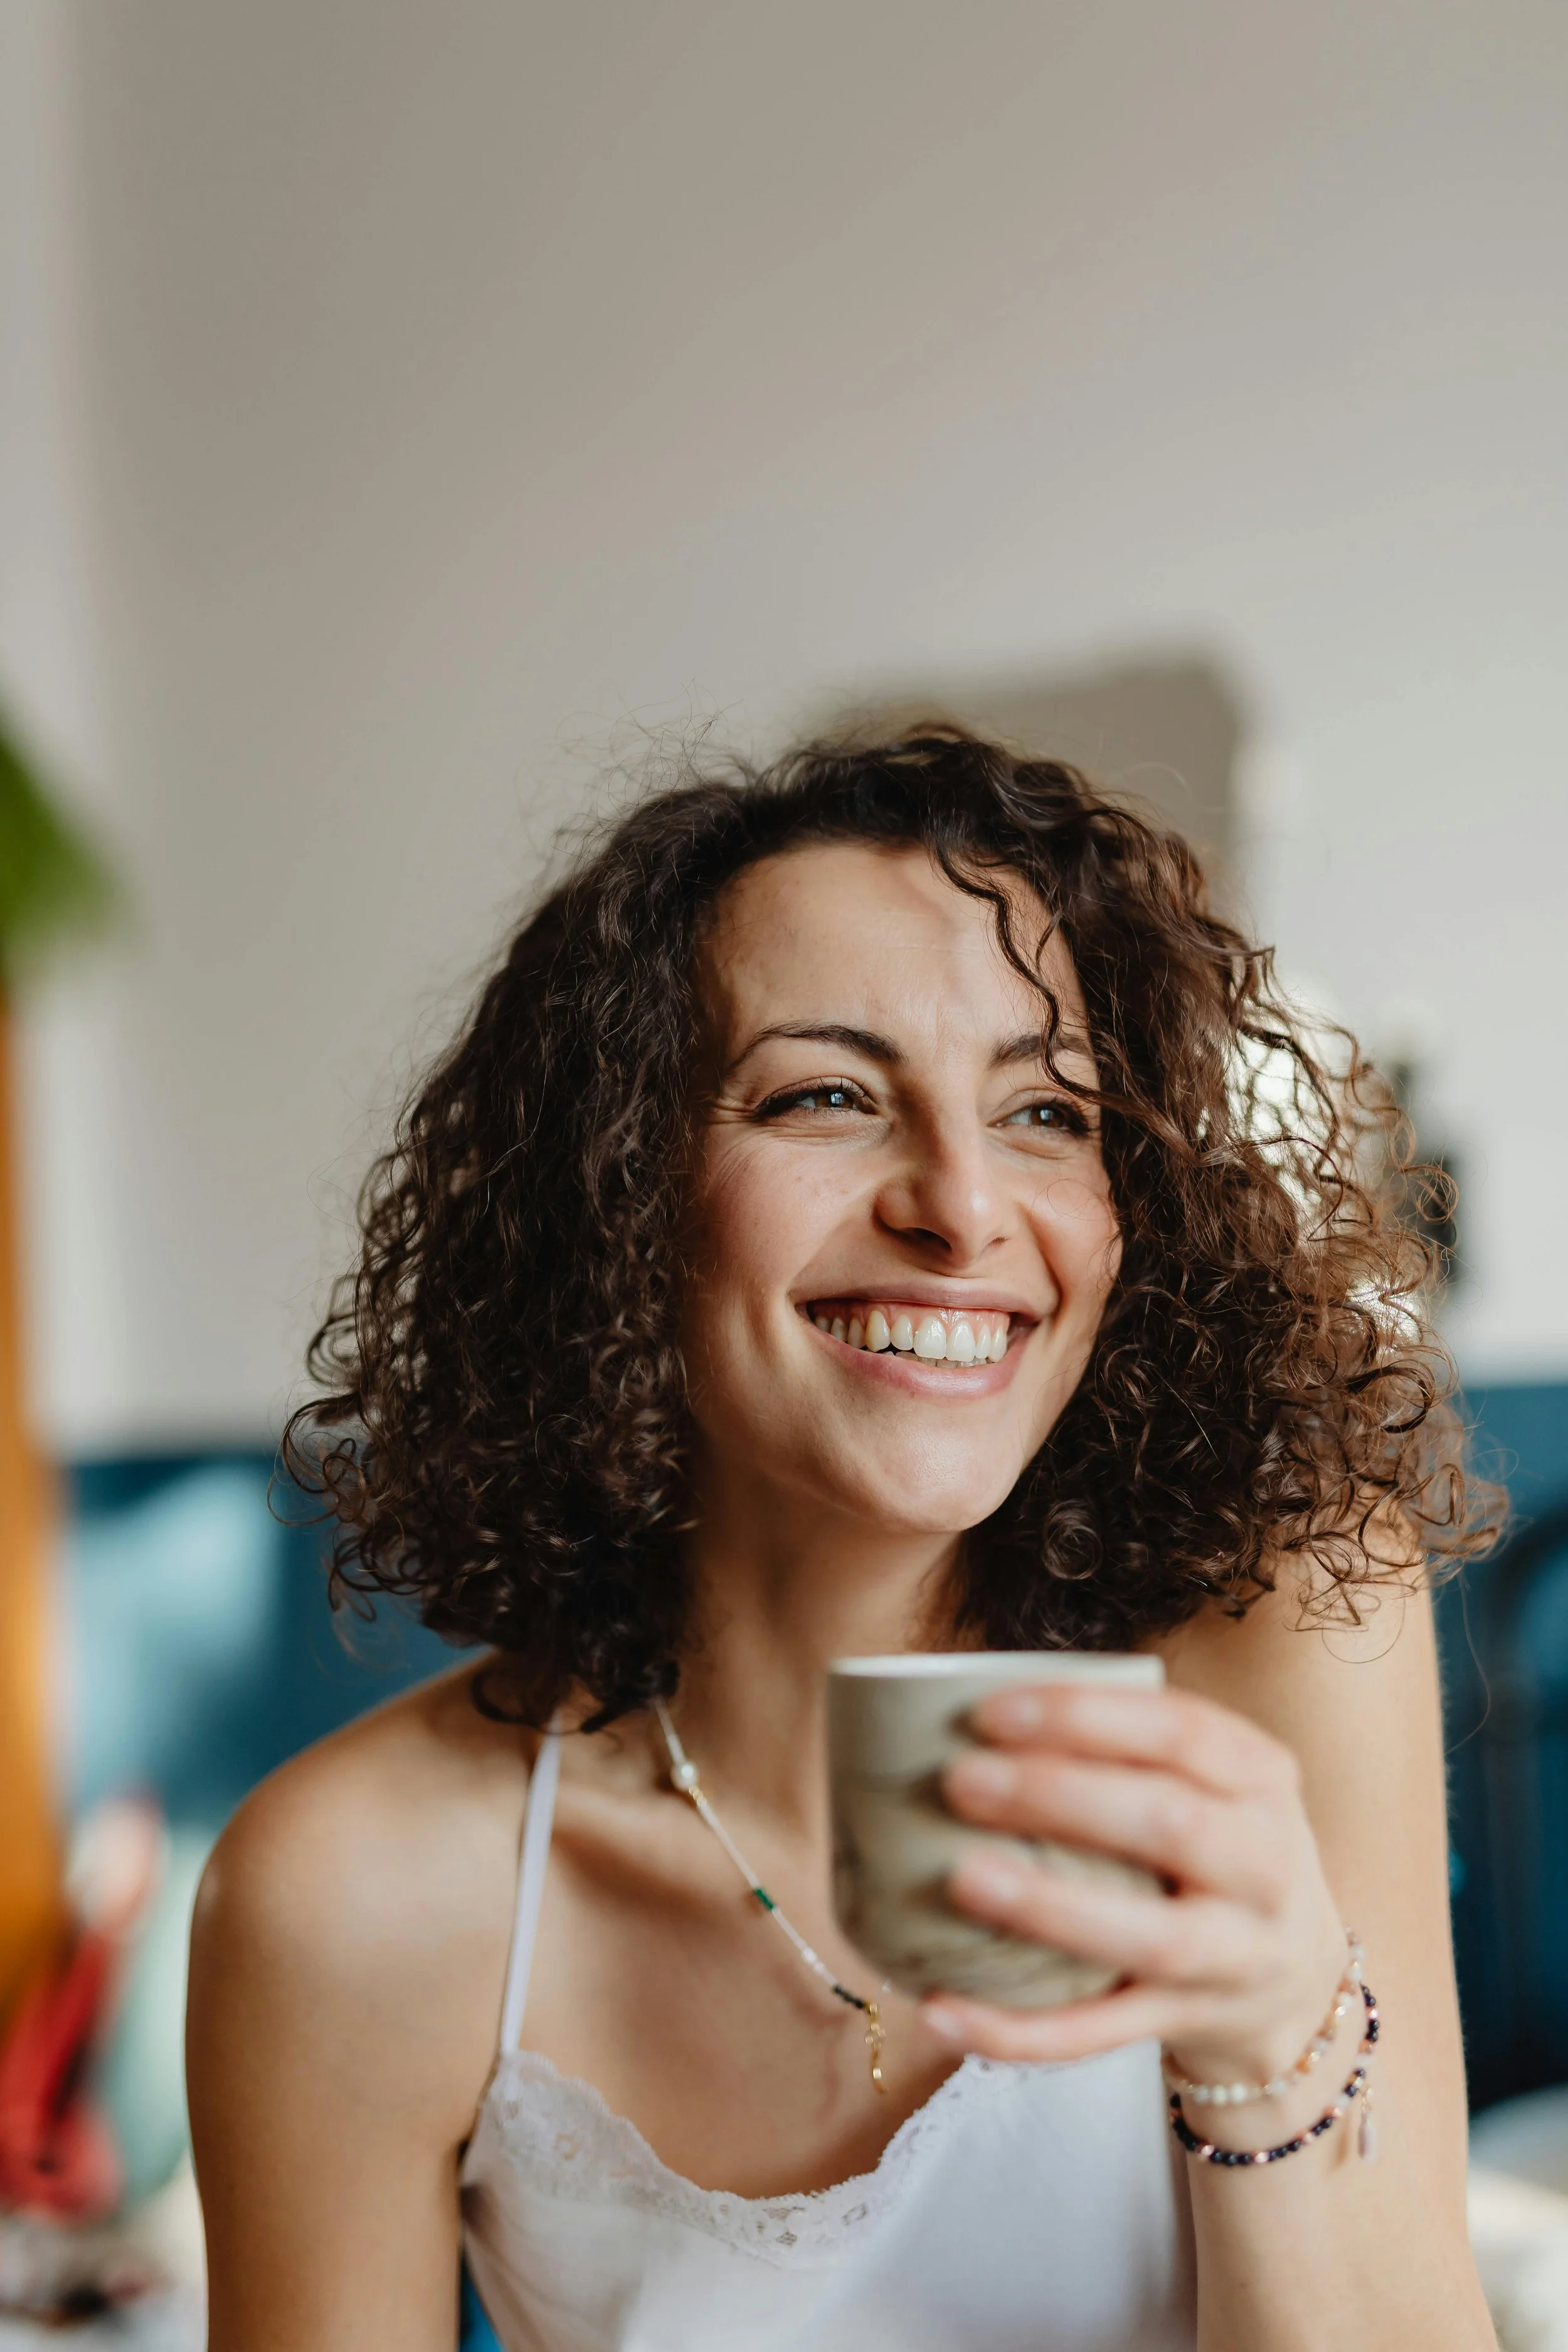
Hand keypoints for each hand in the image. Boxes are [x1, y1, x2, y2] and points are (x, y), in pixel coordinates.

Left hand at [922, 1681, 1348, 2086]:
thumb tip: (969, 1706)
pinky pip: (1100, 2034)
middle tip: (961, 1781)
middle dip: (1061, 1796)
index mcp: (1261, 1778)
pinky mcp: (1187, 2023)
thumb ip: (1123, 1743)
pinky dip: (1019, 2031)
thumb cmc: (1215, 1846)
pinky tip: (941, 2010)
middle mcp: (1263, 1865)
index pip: (1182, 1732)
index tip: (991, 1712)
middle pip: (1171, 1824)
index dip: (1086, 1718)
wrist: (1297, 1981)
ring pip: (1150, 1937)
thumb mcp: (1212, 1780)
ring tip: (961, 1878)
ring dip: (1051, 1908)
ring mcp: (1235, 1956)